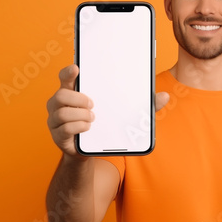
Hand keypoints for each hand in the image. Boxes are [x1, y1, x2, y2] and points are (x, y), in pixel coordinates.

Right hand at [47, 65, 169, 157]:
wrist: (91, 152)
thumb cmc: (105, 126)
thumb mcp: (123, 114)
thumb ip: (142, 105)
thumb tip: (165, 96)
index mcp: (75, 92)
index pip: (65, 77)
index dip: (68, 72)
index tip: (77, 68)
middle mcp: (61, 104)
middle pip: (61, 94)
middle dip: (79, 99)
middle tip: (93, 105)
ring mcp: (56, 119)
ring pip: (62, 112)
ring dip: (81, 115)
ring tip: (93, 119)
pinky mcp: (58, 135)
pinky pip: (65, 128)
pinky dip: (79, 127)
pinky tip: (88, 128)